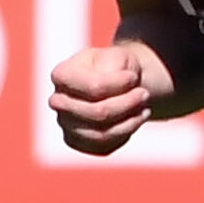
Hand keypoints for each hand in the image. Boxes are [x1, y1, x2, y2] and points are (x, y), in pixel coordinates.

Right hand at [45, 37, 171, 157]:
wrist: (118, 83)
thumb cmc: (115, 67)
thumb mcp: (118, 56)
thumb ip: (115, 68)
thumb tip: (119, 88)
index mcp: (61, 75)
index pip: (94, 87)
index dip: (120, 84)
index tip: (133, 77)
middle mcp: (58, 101)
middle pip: (97, 112)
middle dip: (128, 104)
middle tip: (145, 94)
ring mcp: (65, 123)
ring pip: (101, 133)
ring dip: (130, 122)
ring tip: (145, 108)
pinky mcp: (78, 142)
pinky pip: (103, 146)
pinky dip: (124, 134)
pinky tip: (135, 119)